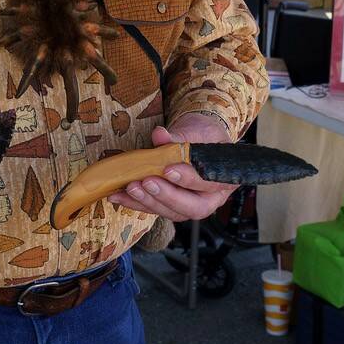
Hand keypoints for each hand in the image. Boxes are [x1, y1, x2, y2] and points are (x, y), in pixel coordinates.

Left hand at [108, 116, 237, 221]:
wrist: (198, 139)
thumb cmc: (203, 136)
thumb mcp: (196, 130)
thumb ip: (179, 136)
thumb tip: (160, 135)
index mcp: (224, 179)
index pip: (208, 184)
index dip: (188, 179)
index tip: (168, 169)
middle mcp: (210, 198)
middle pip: (191, 208)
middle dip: (166, 197)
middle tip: (146, 182)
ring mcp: (189, 205)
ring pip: (171, 212)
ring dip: (147, 201)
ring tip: (129, 188)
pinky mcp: (170, 206)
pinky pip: (155, 209)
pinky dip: (136, 203)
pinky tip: (119, 196)